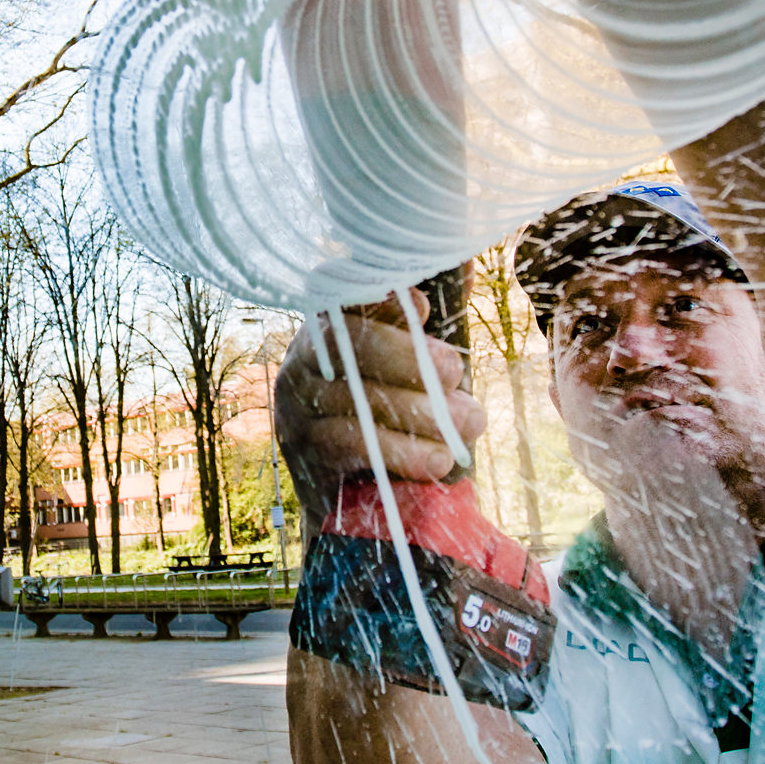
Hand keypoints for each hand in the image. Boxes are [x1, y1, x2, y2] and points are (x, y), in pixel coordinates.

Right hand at [276, 289, 485, 526]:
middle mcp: (303, 358)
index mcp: (327, 325)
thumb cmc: (390, 417)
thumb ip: (423, 326)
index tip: (425, 308)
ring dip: (420, 412)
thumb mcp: (407, 369)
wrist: (354, 497)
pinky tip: (439, 461)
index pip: (339, 292)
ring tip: (468, 423)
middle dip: (409, 356)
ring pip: (356, 398)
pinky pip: (351, 444)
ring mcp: (296, 405)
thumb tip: (467, 266)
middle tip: (455, 369)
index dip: (380, 296)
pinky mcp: (303, 453)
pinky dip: (401, 451)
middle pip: (350, 344)